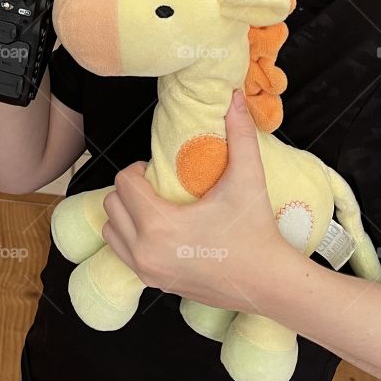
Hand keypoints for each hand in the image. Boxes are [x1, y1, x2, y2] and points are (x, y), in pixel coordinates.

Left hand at [99, 89, 298, 310]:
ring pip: (111, 231)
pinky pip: (122, 254)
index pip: (124, 183)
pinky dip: (131, 238)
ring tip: (154, 207)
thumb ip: (239, 135)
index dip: (138, 170)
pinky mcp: (154, 283)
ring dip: (126, 215)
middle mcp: (146, 251)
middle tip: (156, 186)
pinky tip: (159, 231)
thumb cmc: (256, 231)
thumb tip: (233, 97)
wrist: (268, 282)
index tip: (156, 170)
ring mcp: (147, 271)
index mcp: (160, 225)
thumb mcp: (248, 179)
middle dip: (130, 190)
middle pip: (112, 204)